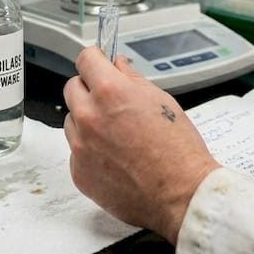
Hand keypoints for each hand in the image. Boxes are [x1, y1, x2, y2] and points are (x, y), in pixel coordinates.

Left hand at [63, 46, 220, 243]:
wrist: (180, 194)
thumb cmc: (178, 150)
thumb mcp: (161, 100)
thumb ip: (132, 79)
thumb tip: (118, 65)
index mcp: (110, 92)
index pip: (85, 59)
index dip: (95, 60)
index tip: (98, 64)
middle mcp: (89, 116)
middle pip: (72, 88)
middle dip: (90, 89)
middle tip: (111, 101)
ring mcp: (80, 146)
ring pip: (72, 120)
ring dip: (87, 121)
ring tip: (117, 135)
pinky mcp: (79, 172)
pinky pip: (76, 150)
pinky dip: (90, 150)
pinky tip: (115, 157)